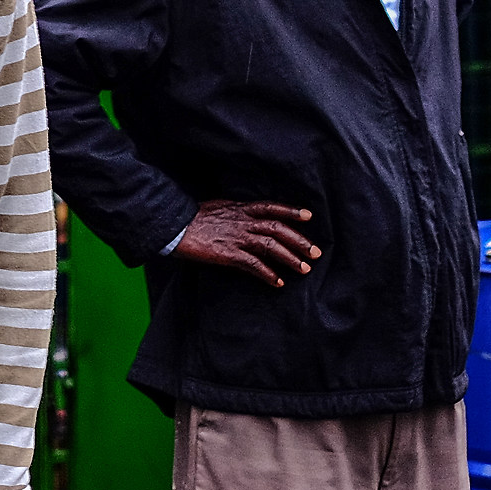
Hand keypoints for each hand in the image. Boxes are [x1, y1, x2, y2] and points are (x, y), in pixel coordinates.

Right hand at [171, 201, 320, 287]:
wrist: (174, 226)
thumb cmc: (191, 217)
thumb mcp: (217, 207)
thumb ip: (235, 212)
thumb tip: (245, 214)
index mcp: (239, 208)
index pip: (270, 207)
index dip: (290, 211)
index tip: (308, 216)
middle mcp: (242, 221)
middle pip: (277, 228)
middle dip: (299, 240)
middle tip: (316, 252)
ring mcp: (236, 238)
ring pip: (270, 246)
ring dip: (290, 258)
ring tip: (304, 269)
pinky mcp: (228, 254)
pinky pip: (253, 265)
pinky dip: (267, 274)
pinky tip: (277, 282)